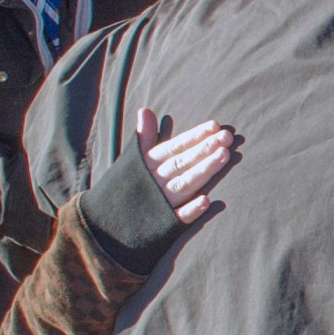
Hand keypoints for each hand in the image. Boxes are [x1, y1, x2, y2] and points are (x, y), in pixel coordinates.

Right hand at [136, 108, 233, 225]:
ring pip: (185, 185)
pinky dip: (190, 210)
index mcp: (149, 163)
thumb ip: (144, 137)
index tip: (215, 125)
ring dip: (204, 171)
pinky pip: (178, 217)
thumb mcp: (132, 160)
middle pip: (183, 162)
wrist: (105, 223)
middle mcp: (155, 181)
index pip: (175, 147)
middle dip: (205, 149)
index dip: (195, 136)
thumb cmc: (127, 186)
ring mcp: (159, 202)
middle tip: (227, 137)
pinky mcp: (163, 224)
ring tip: (224, 156)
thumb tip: (145, 110)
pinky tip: (206, 201)